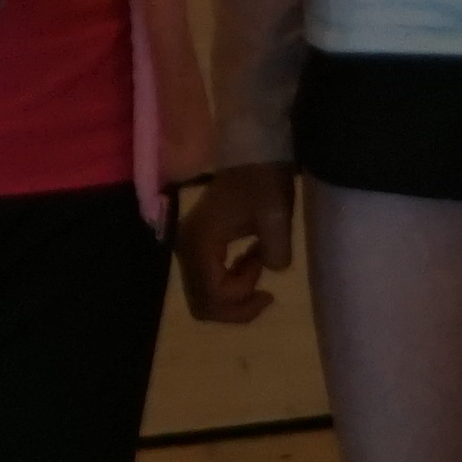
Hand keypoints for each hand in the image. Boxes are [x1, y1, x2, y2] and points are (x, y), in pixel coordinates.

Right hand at [176, 163, 296, 323]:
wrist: (252, 154)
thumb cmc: (263, 182)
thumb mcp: (276, 216)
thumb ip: (275, 252)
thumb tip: (269, 270)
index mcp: (199, 241)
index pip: (213, 293)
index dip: (243, 294)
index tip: (262, 265)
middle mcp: (185, 249)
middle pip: (202, 304)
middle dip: (236, 307)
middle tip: (265, 291)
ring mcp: (188, 249)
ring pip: (202, 299)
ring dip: (233, 298)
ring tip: (256, 271)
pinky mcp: (196, 248)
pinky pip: (206, 285)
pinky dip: (229, 288)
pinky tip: (249, 266)